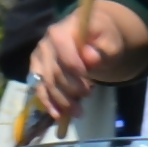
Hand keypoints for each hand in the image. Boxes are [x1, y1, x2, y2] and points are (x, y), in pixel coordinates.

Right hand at [27, 1, 147, 124]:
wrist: (91, 34)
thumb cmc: (101, 37)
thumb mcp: (110, 40)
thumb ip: (103, 48)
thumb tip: (89, 58)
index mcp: (61, 31)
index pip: (64, 53)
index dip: (75, 71)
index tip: (90, 85)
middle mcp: (45, 43)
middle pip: (54, 72)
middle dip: (71, 89)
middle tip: (89, 95)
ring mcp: (39, 57)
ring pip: (46, 84)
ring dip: (62, 101)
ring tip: (78, 112)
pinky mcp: (37, 69)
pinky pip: (39, 89)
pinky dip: (48, 103)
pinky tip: (58, 115)